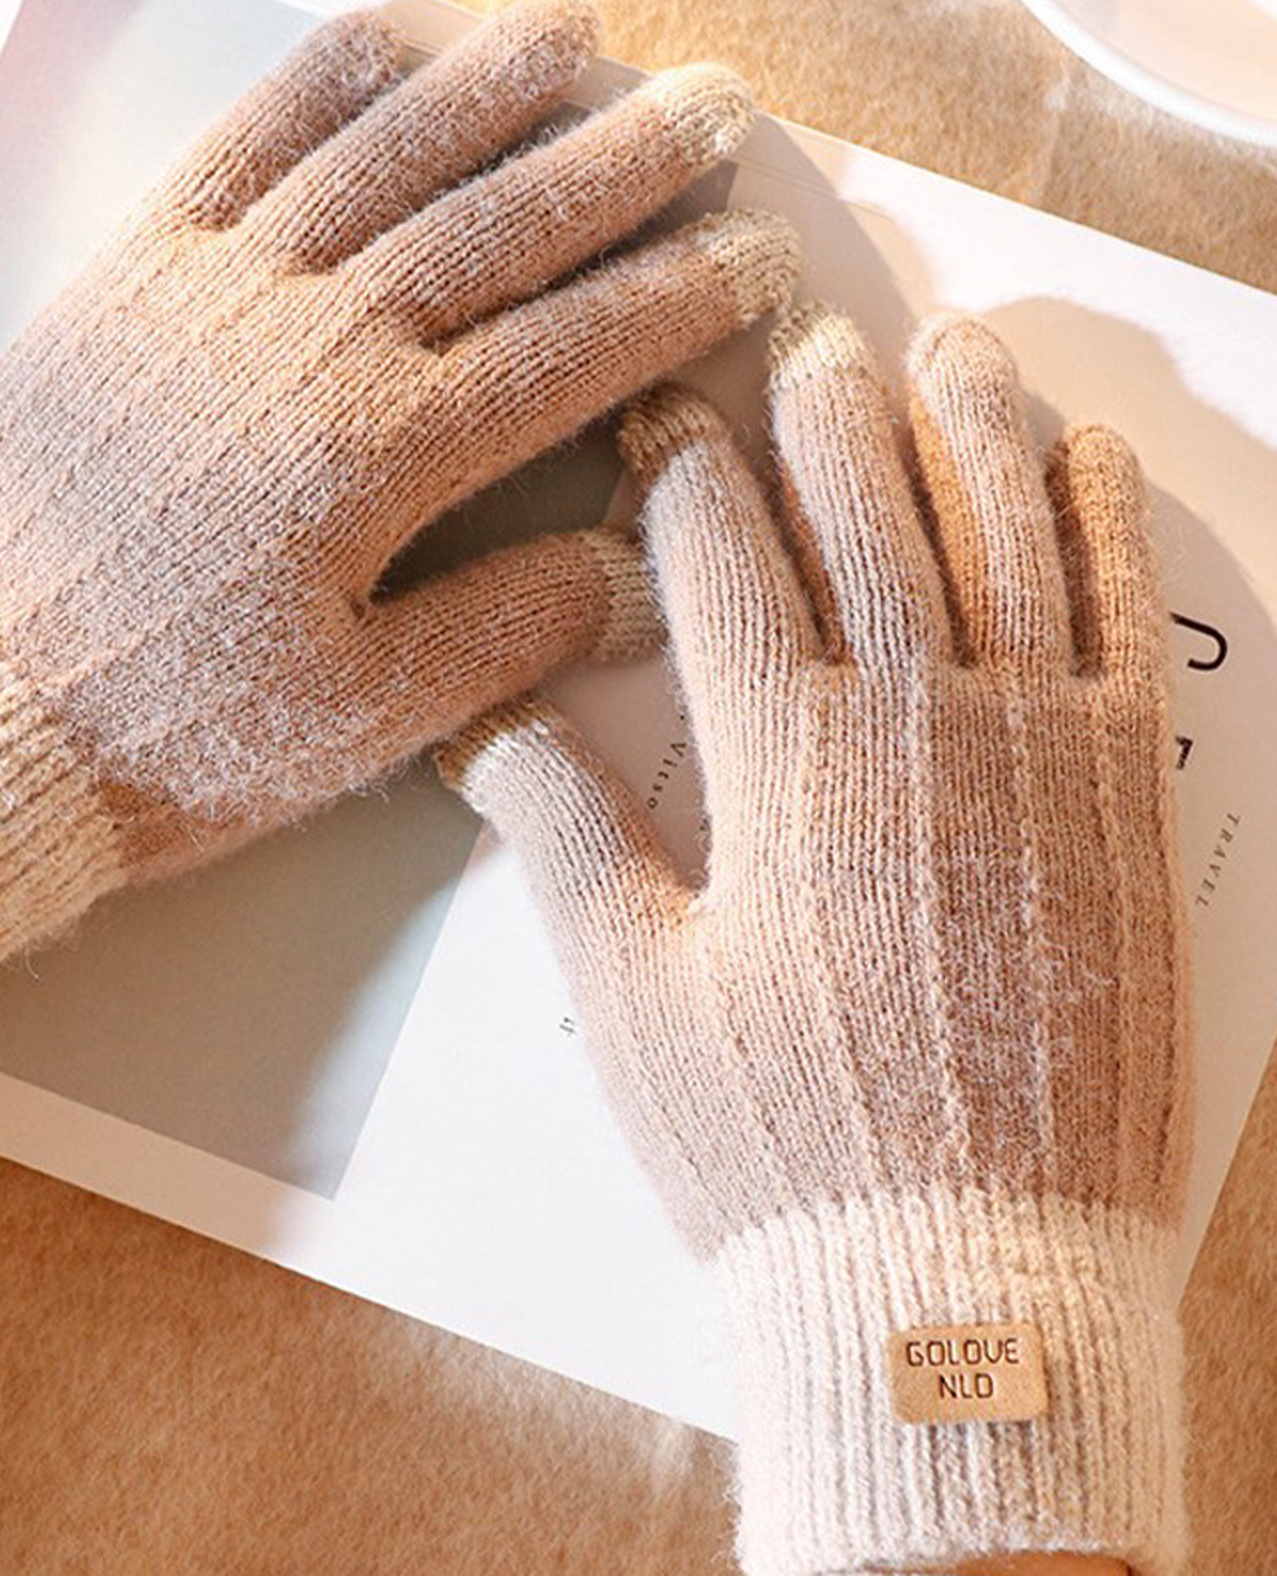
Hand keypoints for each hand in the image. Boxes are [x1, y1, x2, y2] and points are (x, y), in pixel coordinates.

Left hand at [0, 0, 796, 1060]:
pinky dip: (328, 79)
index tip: (755, 257)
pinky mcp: (128, 274)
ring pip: (381, 154)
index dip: (675, 299)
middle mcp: (308, 343)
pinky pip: (246, 143)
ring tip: (581, 32)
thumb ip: (504, 633)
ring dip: (493, 86)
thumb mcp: (356, 721)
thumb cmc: (163, 731)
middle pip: (498, 225)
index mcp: (379, 458)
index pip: (569, 350)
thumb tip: (630, 574)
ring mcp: (212, 291)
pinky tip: (392, 37)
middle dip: (622, 161)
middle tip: (715, 106)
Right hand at [441, 309, 1187, 1574]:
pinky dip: (1103, 529)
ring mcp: (1037, 757)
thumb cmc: (779, 1149)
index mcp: (782, 769)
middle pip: (865, 517)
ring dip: (968, 427)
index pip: (721, 565)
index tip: (666, 412)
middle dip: (826, 410)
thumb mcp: (636, 1001)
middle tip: (806, 330)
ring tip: (946, 342)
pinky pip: (1122, 628)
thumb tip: (483, 728)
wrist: (965, 1278)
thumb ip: (567, 840)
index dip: (685, 471)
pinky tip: (1085, 457)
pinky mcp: (1124, 804)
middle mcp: (915, 731)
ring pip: (1002, 540)